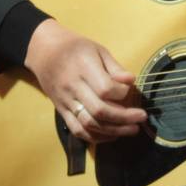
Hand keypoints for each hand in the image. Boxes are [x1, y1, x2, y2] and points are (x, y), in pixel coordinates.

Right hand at [24, 19, 147, 142]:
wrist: (44, 52)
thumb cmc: (76, 48)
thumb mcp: (98, 50)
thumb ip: (115, 68)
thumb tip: (131, 81)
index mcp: (84, 67)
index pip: (105, 89)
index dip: (122, 93)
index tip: (130, 90)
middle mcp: (73, 87)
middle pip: (99, 111)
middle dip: (124, 118)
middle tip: (141, 117)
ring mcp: (65, 102)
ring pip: (89, 124)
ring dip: (113, 130)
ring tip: (132, 129)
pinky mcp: (61, 111)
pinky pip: (78, 130)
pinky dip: (96, 137)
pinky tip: (112, 134)